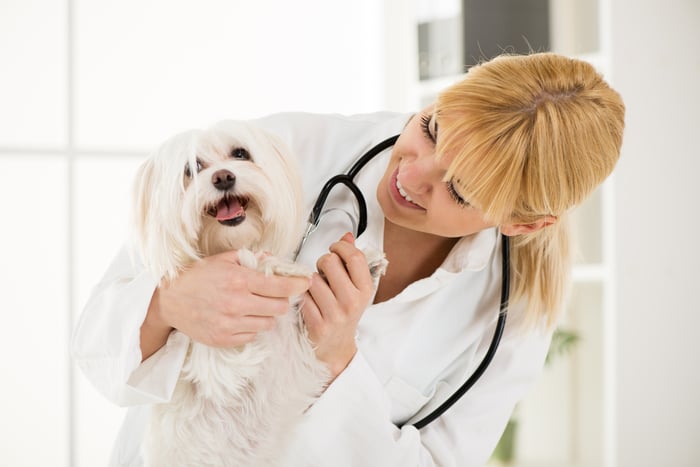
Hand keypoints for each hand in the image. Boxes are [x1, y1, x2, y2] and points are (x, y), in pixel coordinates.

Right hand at [140, 250, 310, 359]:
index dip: (298, 285)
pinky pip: (252, 335)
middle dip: (282, 300)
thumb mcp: (224, 259)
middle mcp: (237, 303)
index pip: (281, 287)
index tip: (306, 283)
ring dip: (267, 314)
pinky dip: (252, 326)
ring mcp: (230, 324)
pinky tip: (242, 316)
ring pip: (268, 323)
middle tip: (275, 294)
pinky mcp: (224, 339)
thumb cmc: (197, 276)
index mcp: (239, 280)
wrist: (169, 300)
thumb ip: (253, 259)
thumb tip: (276, 261)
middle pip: (280, 308)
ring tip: (255, 305)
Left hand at [302, 233, 377, 379]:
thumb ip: (351, 260)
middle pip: (329, 262)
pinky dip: (302, 296)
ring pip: (312, 279)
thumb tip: (347, 236)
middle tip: (324, 270)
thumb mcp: (355, 287)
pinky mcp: (317, 324)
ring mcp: (335, 314)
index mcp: (365, 289)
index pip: (354, 256)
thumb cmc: (345, 313)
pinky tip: (309, 302)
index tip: (335, 249)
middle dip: (322, 261)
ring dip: (310, 280)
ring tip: (317, 289)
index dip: (340, 246)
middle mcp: (352, 301)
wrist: (336, 347)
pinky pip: (302, 297)